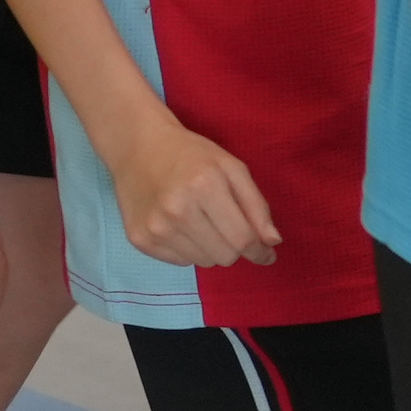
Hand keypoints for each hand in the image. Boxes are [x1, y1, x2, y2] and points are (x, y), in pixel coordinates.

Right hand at [103, 110, 279, 268]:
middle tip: (228, 226)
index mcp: (205, 187)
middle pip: (225, 256)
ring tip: (201, 221)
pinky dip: (188, 249)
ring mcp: (156, 228)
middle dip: (234, 247)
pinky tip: (181, 225)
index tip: (266, 254)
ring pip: (203, 262)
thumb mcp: (231, 168)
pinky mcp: (140, 240)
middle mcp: (178, 211)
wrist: (139, 147)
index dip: (259, 251)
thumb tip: (272, 243)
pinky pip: (180, 262)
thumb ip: (256, 205)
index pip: (242, 239)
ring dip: (211, 248)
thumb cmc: (191, 155)